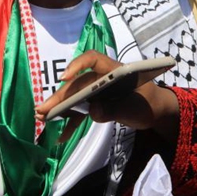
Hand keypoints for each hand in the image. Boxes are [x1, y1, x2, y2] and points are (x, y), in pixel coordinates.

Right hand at [36, 51, 179, 143]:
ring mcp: (97, 91)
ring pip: (75, 97)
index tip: (64, 78)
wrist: (155, 110)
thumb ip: (115, 109)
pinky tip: (61, 136)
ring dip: (59, 108)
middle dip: (60, 96)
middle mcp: (101, 77)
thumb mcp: (135, 107)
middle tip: (42, 109)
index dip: (77, 65)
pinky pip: (81, 112)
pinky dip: (71, 123)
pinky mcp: (96, 104)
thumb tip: (93, 112)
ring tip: (41, 119)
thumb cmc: (148, 102)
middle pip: (77, 83)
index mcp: (113, 69)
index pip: (92, 59)